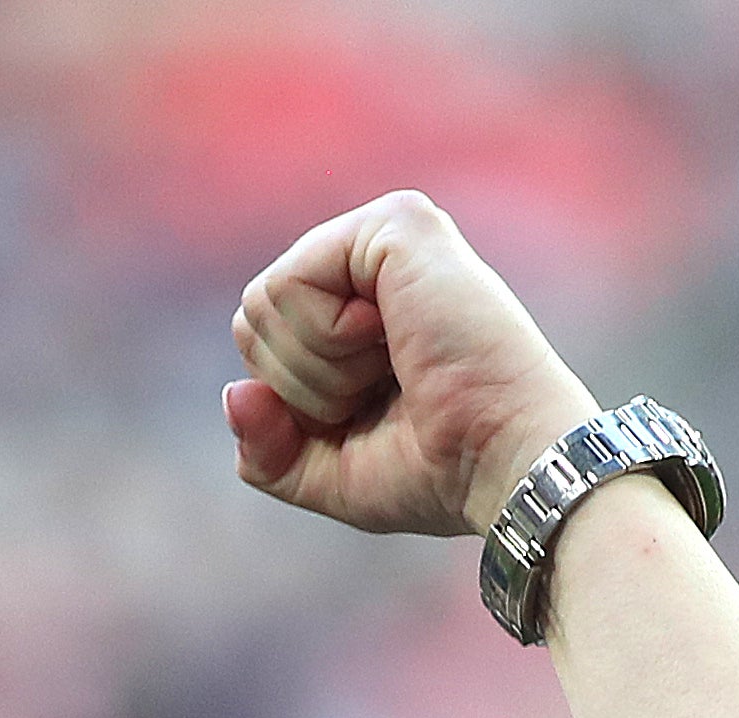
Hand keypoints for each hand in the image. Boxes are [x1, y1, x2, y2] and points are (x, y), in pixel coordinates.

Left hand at [223, 190, 599, 540]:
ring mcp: (384, 234)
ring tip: (396, 366)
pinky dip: (324, 339)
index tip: (372, 414)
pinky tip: (391, 338)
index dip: (293, 403)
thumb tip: (234, 394)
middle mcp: (372, 259)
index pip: (261, 341)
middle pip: (251, 319)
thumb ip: (267, 447)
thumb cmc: (439, 471)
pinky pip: (287, 282)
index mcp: (361, 306)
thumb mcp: (328, 474)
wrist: (504, 461)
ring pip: (261, 303)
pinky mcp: (394, 223)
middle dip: (301, 385)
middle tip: (384, 391)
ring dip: (317, 369)